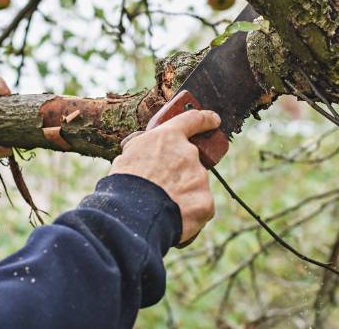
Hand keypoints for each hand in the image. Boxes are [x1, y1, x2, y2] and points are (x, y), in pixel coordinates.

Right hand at [109, 110, 221, 244]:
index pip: (192, 120)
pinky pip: (199, 207)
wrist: (133, 214)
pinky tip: (172, 218)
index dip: (205, 120)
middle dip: (180, 173)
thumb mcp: (128, 155)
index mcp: (168, 137)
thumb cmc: (125, 184)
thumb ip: (145, 150)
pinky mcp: (206, 202)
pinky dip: (188, 213)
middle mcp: (188, 154)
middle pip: (190, 162)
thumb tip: (148, 155)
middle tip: (162, 188)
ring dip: (182, 195)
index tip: (214, 120)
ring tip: (161, 207)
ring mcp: (200, 178)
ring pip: (194, 186)